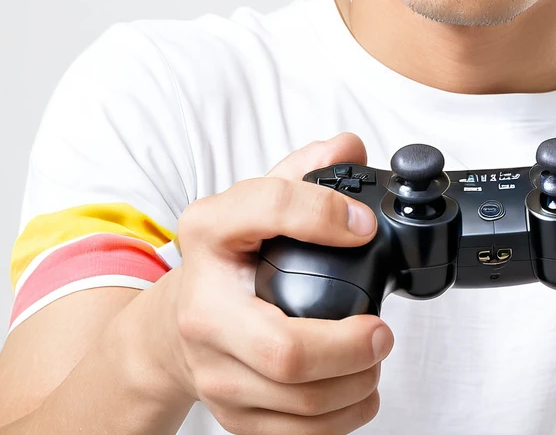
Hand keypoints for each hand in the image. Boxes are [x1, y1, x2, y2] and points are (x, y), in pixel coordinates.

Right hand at [166, 133, 392, 434]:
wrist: (174, 325)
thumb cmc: (227, 259)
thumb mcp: (254, 201)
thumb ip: (305, 171)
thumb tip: (351, 148)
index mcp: (209, 232)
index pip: (268, 208)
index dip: (324, 215)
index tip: (364, 226)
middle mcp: (202, 307)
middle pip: (286, 349)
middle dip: (351, 346)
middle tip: (382, 329)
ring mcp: (212, 369)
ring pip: (298, 400)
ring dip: (357, 383)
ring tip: (375, 355)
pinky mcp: (229, 413)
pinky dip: (341, 419)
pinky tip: (358, 388)